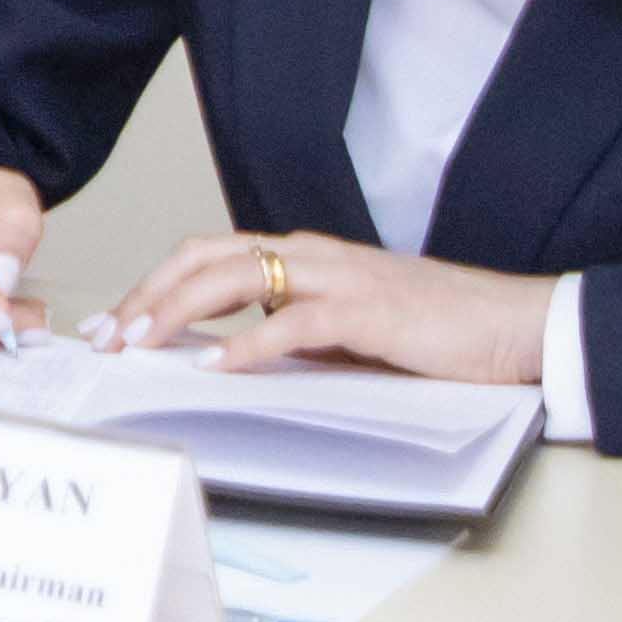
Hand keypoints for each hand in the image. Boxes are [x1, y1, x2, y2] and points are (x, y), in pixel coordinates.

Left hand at [100, 230, 552, 389]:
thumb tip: (231, 358)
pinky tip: (215, 366)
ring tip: (139, 343)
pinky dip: (247, 345)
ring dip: (177, 310)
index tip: (114, 322)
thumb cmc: (436, 331)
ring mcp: (339, 277)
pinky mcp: (368, 311)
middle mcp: (313, 255)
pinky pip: (293, 321)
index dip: (155, 285)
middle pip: (205, 258)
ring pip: (234, 277)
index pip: (209, 258)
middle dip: (147, 293)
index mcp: (305, 257)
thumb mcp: (348, 332)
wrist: (515, 324)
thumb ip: (294, 335)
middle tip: (107, 335)